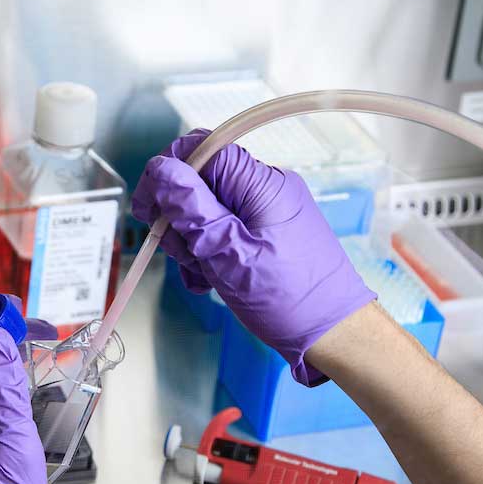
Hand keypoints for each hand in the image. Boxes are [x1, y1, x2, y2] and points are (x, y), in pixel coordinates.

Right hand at [132, 129, 374, 383]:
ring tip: (202, 276)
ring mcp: (267, 212)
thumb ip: (192, 209)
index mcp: (261, 184)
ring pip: (208, 211)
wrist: (334, 333)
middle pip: (201, 183)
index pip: (203, 149)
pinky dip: (209, 254)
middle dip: (180, 220)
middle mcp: (266, 189)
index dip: (168, 173)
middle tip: (184, 255)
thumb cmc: (290, 299)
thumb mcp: (227, 253)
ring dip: (192, 243)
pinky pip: (225, 231)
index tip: (148, 209)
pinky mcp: (267, 233)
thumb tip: (161, 169)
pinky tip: (210, 280)